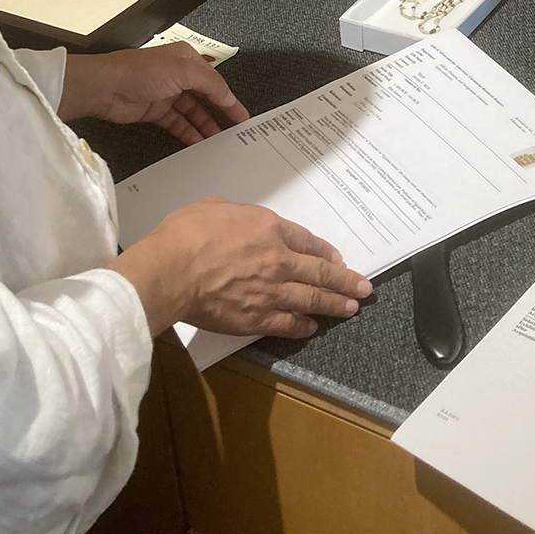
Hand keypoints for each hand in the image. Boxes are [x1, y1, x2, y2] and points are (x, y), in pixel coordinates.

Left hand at [59, 43, 249, 144]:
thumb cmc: (139, 71)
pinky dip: (188, 132)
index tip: (241, 116)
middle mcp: (177, 74)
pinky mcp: (155, 110)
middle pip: (204, 97)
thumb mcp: (183, 71)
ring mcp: (166, 93)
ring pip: (192, 112)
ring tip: (218, 141)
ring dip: (204, 126)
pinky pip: (178, 123)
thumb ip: (210, 83)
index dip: (228, 98)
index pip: (214, 80)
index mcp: (186, 58)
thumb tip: (228, 96)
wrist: (106, 88)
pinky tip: (197, 142)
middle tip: (234, 131)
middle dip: (219, 113)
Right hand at [110, 196, 372, 338]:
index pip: (306, 240)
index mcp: (269, 228)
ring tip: (351, 308)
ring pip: (311, 300)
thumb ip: (235, 214)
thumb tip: (237, 220)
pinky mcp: (256, 318)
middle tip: (364, 288)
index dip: (325, 252)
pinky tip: (312, 326)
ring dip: (334, 304)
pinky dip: (303, 325)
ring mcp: (270, 291)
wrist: (170, 271)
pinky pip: (288, 323)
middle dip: (344, 281)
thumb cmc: (186, 234)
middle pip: (319, 272)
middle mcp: (278, 259)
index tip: (338, 260)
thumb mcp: (215, 207)